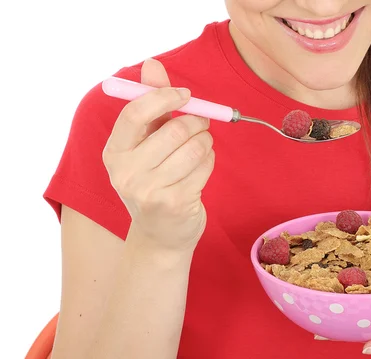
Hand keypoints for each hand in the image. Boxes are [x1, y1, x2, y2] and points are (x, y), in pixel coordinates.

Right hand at [103, 58, 214, 250]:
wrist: (159, 235)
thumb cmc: (154, 182)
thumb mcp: (145, 145)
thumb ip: (151, 106)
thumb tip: (153, 64)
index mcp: (114, 152)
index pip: (136, 113)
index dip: (164, 97)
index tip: (185, 95)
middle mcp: (126, 172)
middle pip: (173, 130)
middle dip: (196, 122)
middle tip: (201, 124)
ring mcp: (149, 191)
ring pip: (194, 148)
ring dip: (206, 142)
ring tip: (201, 149)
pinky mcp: (175, 203)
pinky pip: (205, 167)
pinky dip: (210, 162)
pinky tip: (201, 170)